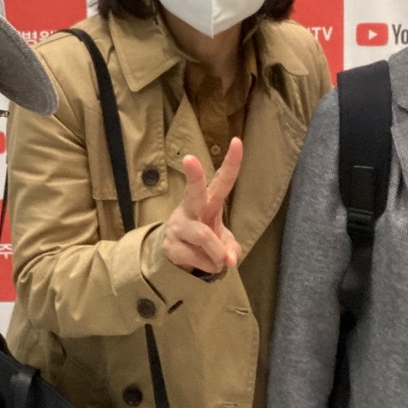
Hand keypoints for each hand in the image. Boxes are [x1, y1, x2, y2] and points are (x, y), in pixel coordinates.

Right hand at [161, 137, 244, 276]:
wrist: (176, 255)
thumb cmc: (205, 237)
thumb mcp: (223, 239)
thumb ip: (230, 246)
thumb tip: (228, 258)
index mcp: (208, 200)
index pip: (222, 179)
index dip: (231, 162)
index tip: (237, 141)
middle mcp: (191, 207)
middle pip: (194, 191)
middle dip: (194, 175)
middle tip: (190, 159)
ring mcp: (178, 225)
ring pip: (204, 236)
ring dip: (217, 253)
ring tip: (220, 261)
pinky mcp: (170, 244)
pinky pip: (197, 258)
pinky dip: (209, 266)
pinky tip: (205, 263)